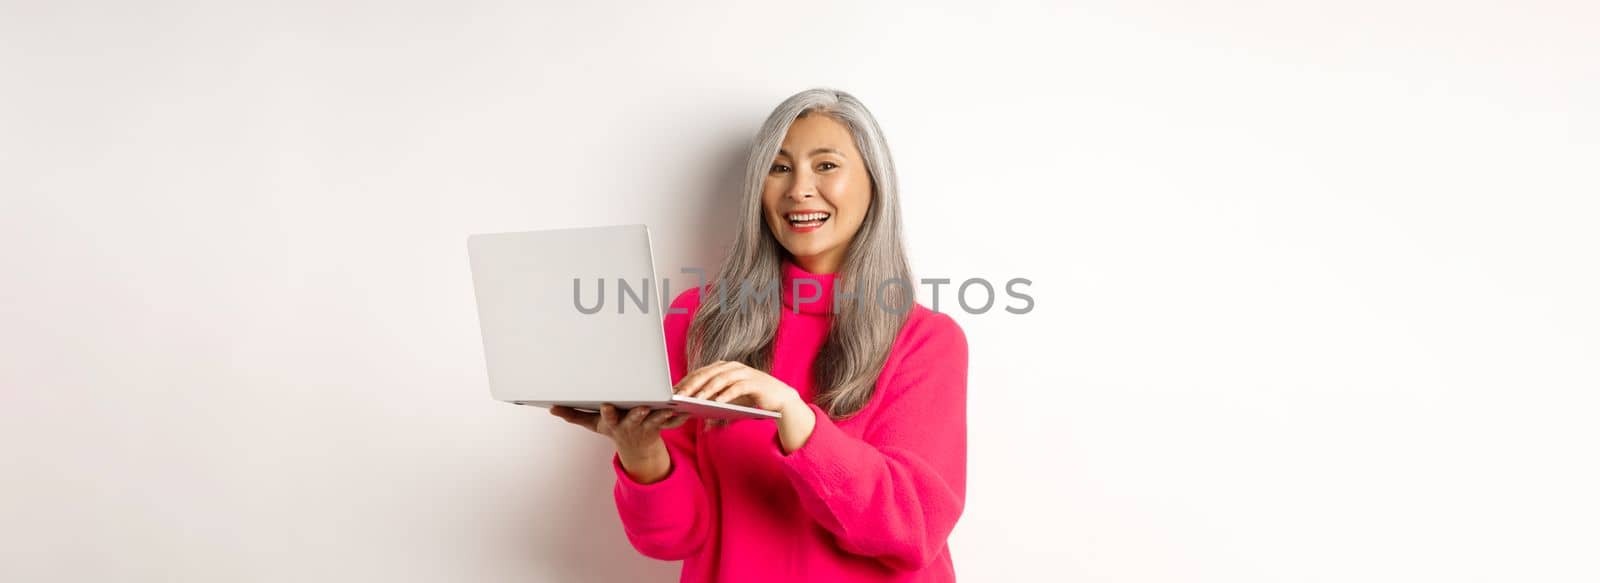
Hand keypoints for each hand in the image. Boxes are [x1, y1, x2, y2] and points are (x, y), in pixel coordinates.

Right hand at [549, 404, 688, 477]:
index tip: (606, 405)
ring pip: (655, 420)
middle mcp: (629, 425)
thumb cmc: (613, 427)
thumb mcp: (592, 423)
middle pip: (634, 418)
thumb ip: (573, 415)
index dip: (608, 412)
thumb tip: (551, 408)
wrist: (636, 449)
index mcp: (613, 422)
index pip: (608, 416)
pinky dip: (680, 417)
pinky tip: (688, 410)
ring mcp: (646, 426)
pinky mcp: (661, 426)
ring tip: (669, 407)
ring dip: (662, 415)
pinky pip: (673, 422)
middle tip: (642, 407)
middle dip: (637, 413)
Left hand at [674, 360, 804, 415]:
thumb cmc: (750, 399)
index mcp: (722, 367)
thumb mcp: (728, 399)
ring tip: (695, 401)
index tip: (672, 393)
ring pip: (720, 380)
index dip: (685, 382)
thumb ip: (712, 401)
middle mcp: (731, 367)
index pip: (699, 373)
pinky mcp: (754, 382)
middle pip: (707, 374)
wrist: (778, 399)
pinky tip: (717, 403)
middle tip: (679, 395)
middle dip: (692, 385)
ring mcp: (743, 373)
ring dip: (707, 390)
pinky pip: (737, 388)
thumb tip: (692, 412)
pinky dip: (727, 395)